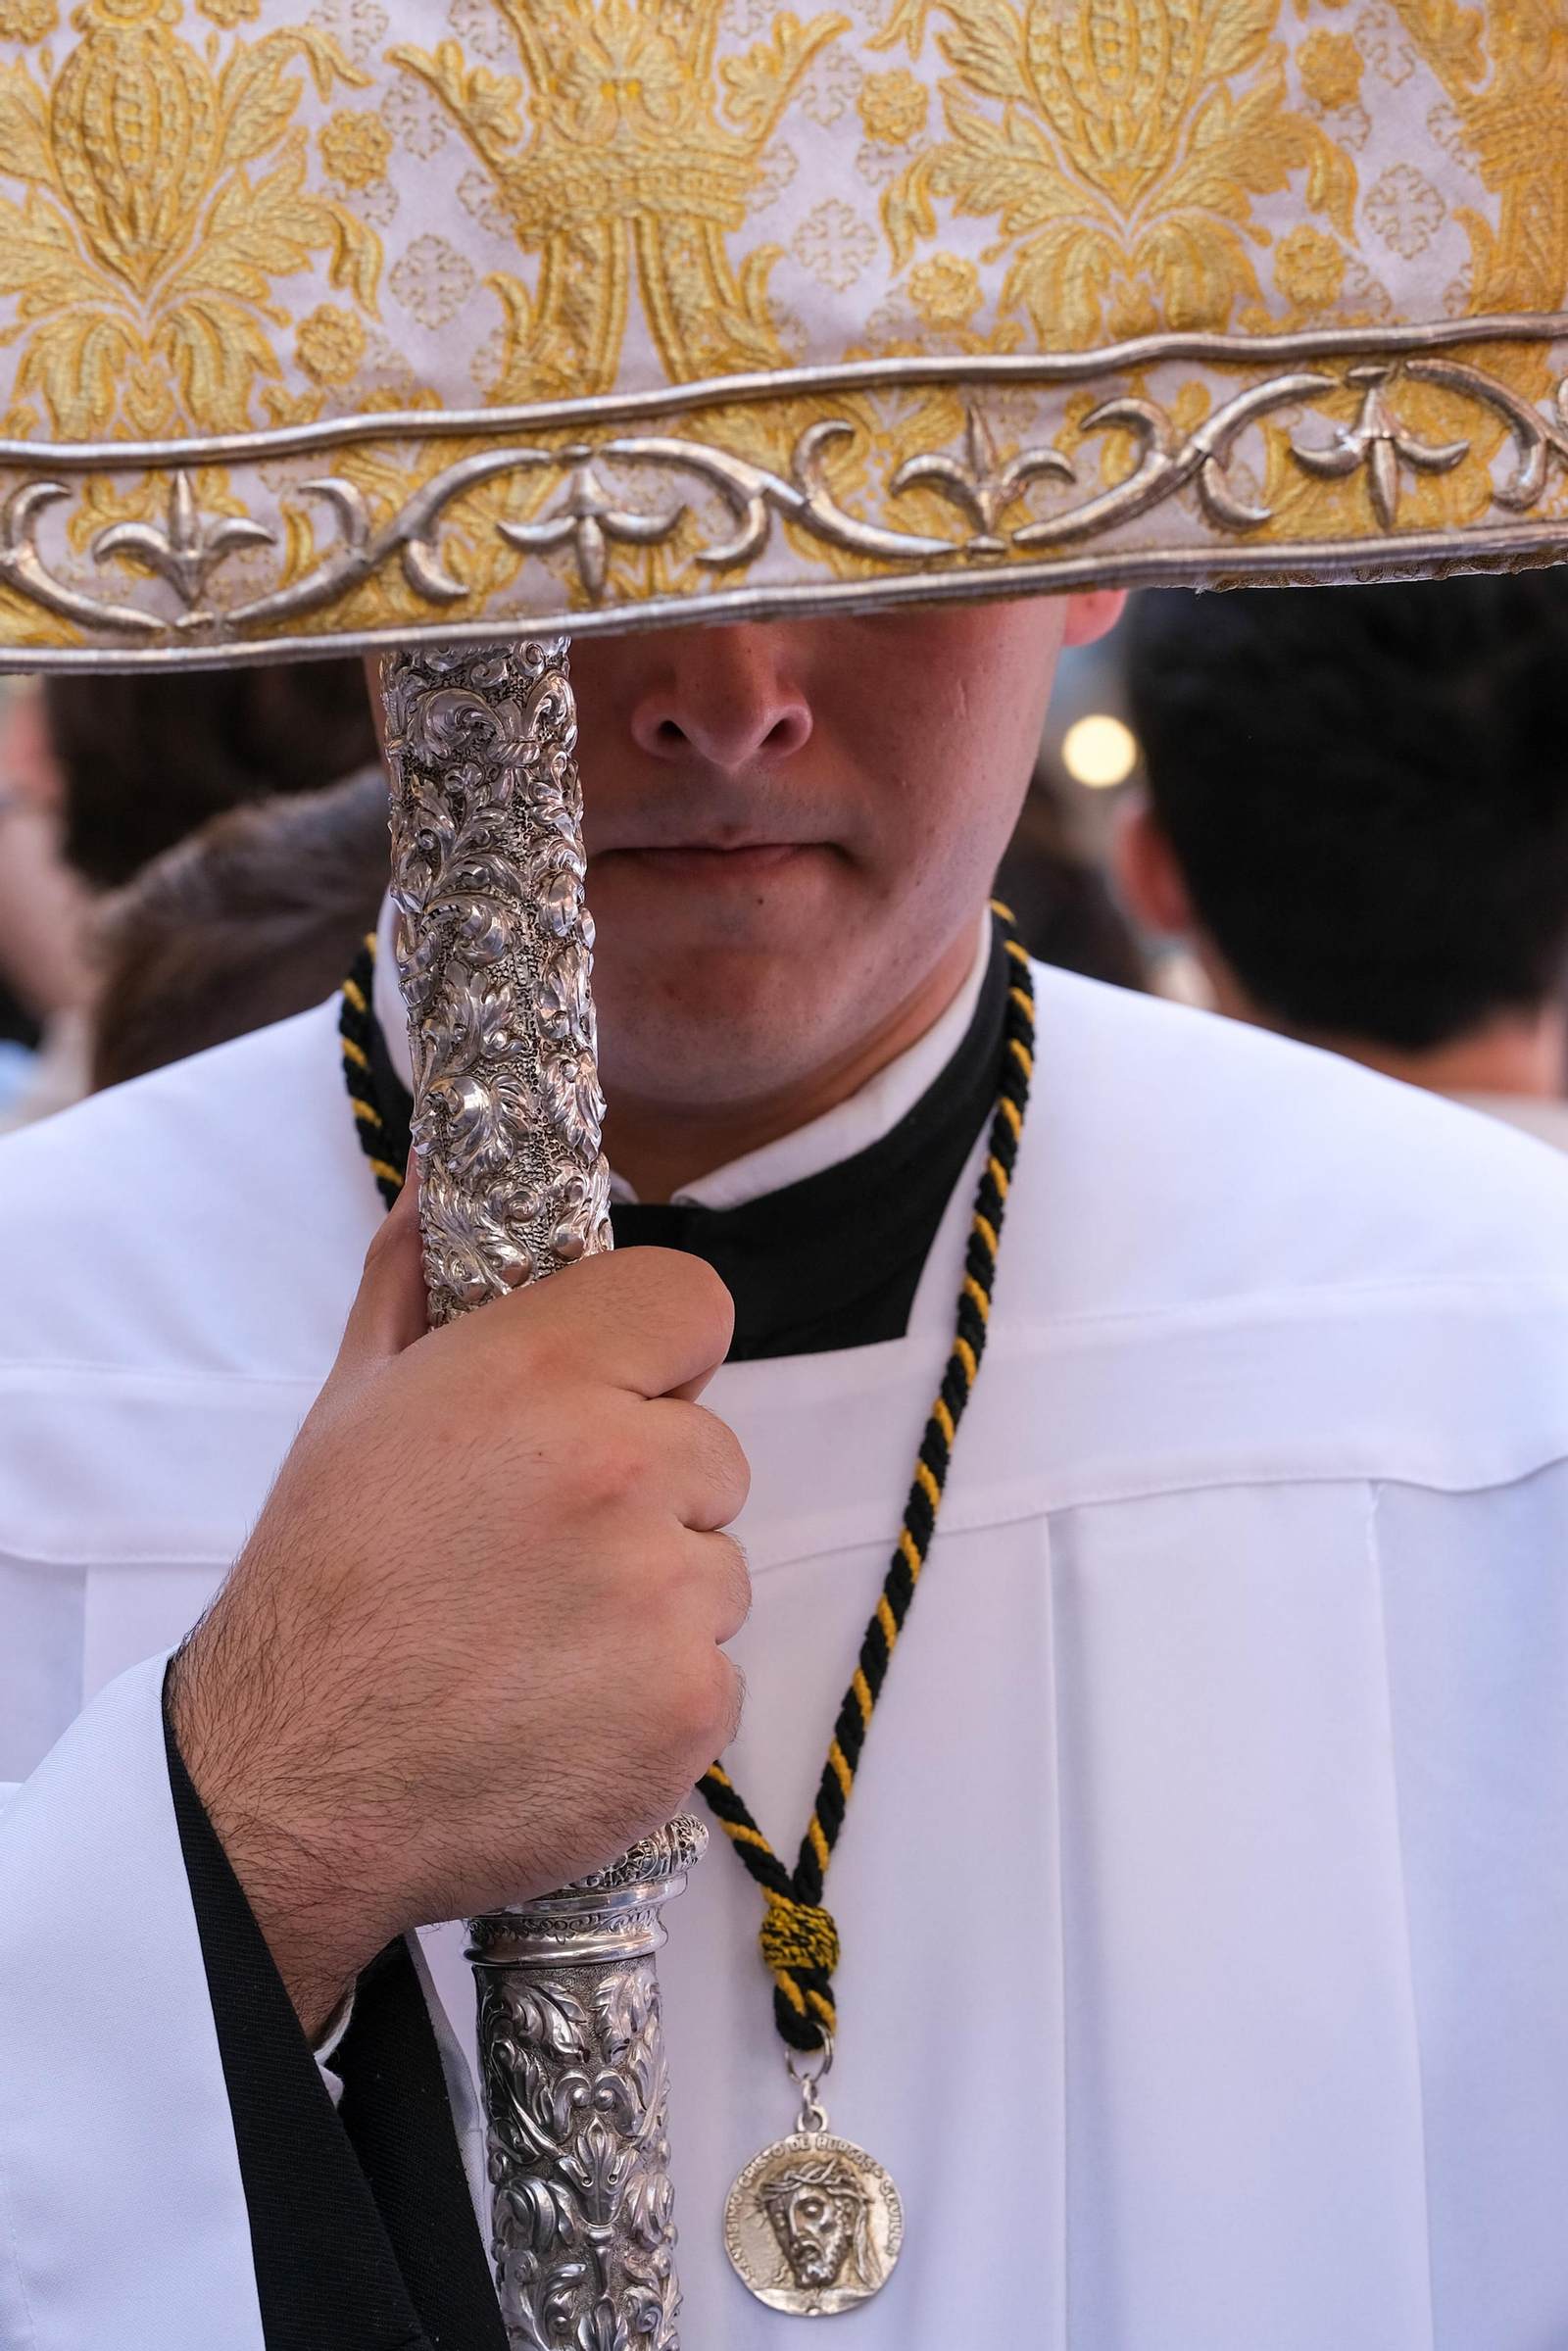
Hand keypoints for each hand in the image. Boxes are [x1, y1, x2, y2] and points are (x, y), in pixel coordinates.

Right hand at [168, 1178, 749, 2035]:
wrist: (290, 1781)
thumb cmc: (321, 1584)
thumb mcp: (353, 1406)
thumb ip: (415, 1279)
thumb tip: (439, 1178)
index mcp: (538, 1375)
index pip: (694, 1304)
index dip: (659, 1356)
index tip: (620, 1401)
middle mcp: (617, 1471)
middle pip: (714, 1454)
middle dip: (650, 1496)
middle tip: (538, 1553)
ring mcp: (663, 1595)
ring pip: (718, 1570)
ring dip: (655, 1603)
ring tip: (536, 1641)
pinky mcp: (691, 1706)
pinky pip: (718, 1674)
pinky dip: (658, 1699)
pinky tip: (562, 1711)